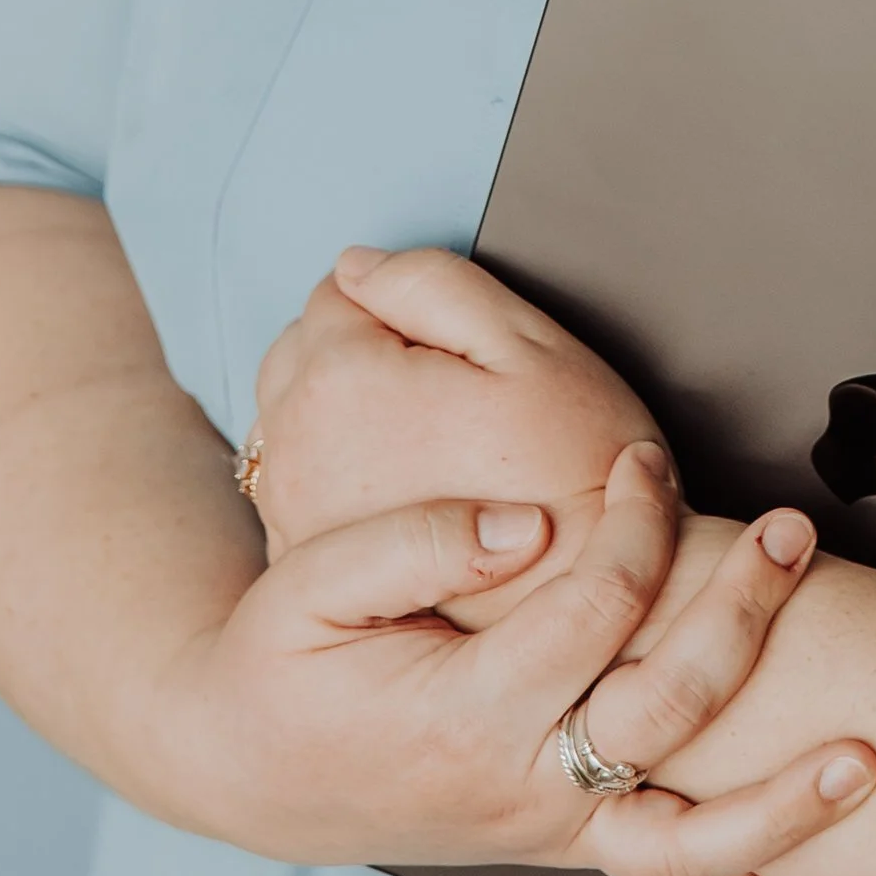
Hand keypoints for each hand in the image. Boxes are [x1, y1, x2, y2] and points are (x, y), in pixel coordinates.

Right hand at [163, 440, 875, 875]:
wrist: (249, 766)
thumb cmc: (281, 661)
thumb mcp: (314, 583)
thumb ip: (418, 543)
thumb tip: (526, 524)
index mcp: (460, 713)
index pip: (590, 607)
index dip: (633, 522)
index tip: (645, 460)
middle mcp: (517, 787)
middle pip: (663, 709)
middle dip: (743, 615)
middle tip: (793, 532)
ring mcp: (547, 827)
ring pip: (682, 842)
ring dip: (781, 805)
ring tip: (868, 756)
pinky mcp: (565, 839)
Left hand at [250, 246, 650, 626]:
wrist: (585, 609)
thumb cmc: (573, 476)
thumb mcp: (530, 347)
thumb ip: (434, 283)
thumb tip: (359, 266)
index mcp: (343, 377)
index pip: (340, 288)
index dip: (406, 304)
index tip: (460, 345)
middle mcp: (295, 444)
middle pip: (300, 347)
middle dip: (358, 347)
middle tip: (446, 386)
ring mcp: (291, 510)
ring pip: (290, 413)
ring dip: (339, 408)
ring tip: (426, 436)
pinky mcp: (303, 559)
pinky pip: (295, 478)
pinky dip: (335, 467)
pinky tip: (403, 486)